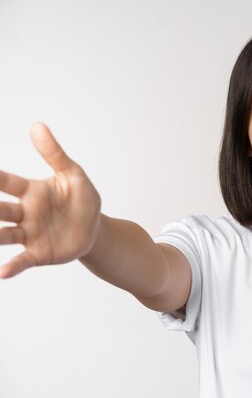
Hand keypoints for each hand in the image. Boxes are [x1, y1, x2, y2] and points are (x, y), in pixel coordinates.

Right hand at [0, 123, 100, 277]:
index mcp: (31, 191)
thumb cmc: (82, 200)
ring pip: (3, 234)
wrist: (96, 230)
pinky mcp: (39, 253)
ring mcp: (29, 234)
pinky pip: (21, 260)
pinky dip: (11, 266)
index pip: (5, 182)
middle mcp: (24, 213)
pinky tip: (2, 272)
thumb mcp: (73, 175)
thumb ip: (54, 154)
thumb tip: (37, 125)